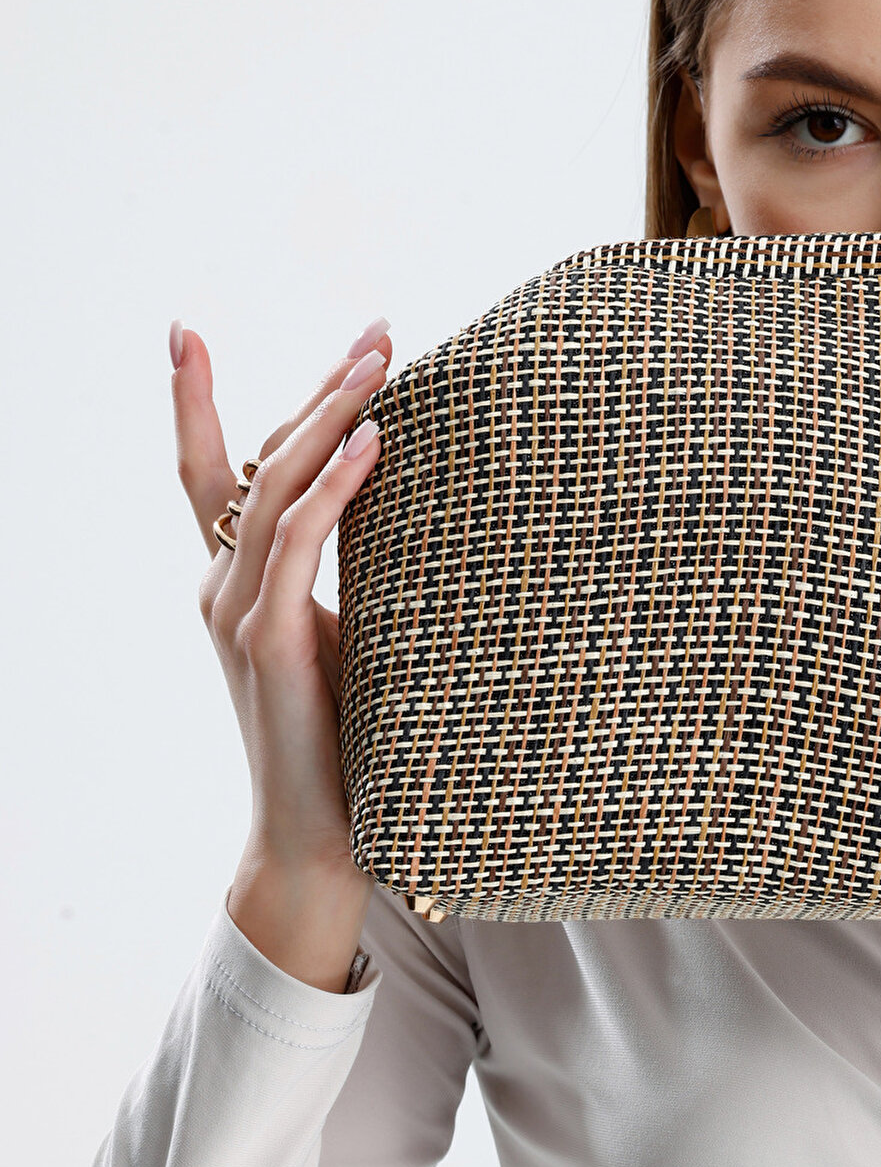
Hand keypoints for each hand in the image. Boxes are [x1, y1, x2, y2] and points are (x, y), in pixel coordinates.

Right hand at [171, 314, 391, 989]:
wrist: (323, 838)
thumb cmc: (350, 736)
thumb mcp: (353, 633)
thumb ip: (355, 572)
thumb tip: (409, 505)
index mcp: (237, 580)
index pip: (213, 469)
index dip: (199, 398)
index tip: (185, 329)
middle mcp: (221, 585)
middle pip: (257, 458)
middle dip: (318, 386)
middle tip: (379, 328)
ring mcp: (235, 610)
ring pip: (274, 484)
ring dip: (331, 413)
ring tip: (382, 358)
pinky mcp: (265, 641)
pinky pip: (297, 542)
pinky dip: (335, 486)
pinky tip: (374, 442)